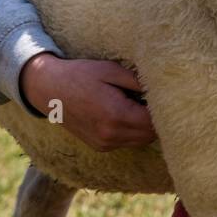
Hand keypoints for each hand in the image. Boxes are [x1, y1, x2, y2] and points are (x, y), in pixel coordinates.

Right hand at [20, 53, 156, 151]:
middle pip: (150, 135)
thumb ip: (137, 81)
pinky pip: (126, 141)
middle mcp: (110, 135)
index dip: (164, 110)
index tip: (167, 95)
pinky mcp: (99, 146)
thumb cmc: (81, 74)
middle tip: (157, 97)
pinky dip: (133, 130)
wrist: (49, 89)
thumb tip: (162, 88)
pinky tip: (127, 111)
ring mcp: (104, 143)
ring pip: (140, 140)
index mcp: (116, 115)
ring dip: (146, 126)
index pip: (154, 122)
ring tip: (141, 103)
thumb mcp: (111, 70)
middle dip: (158, 119)